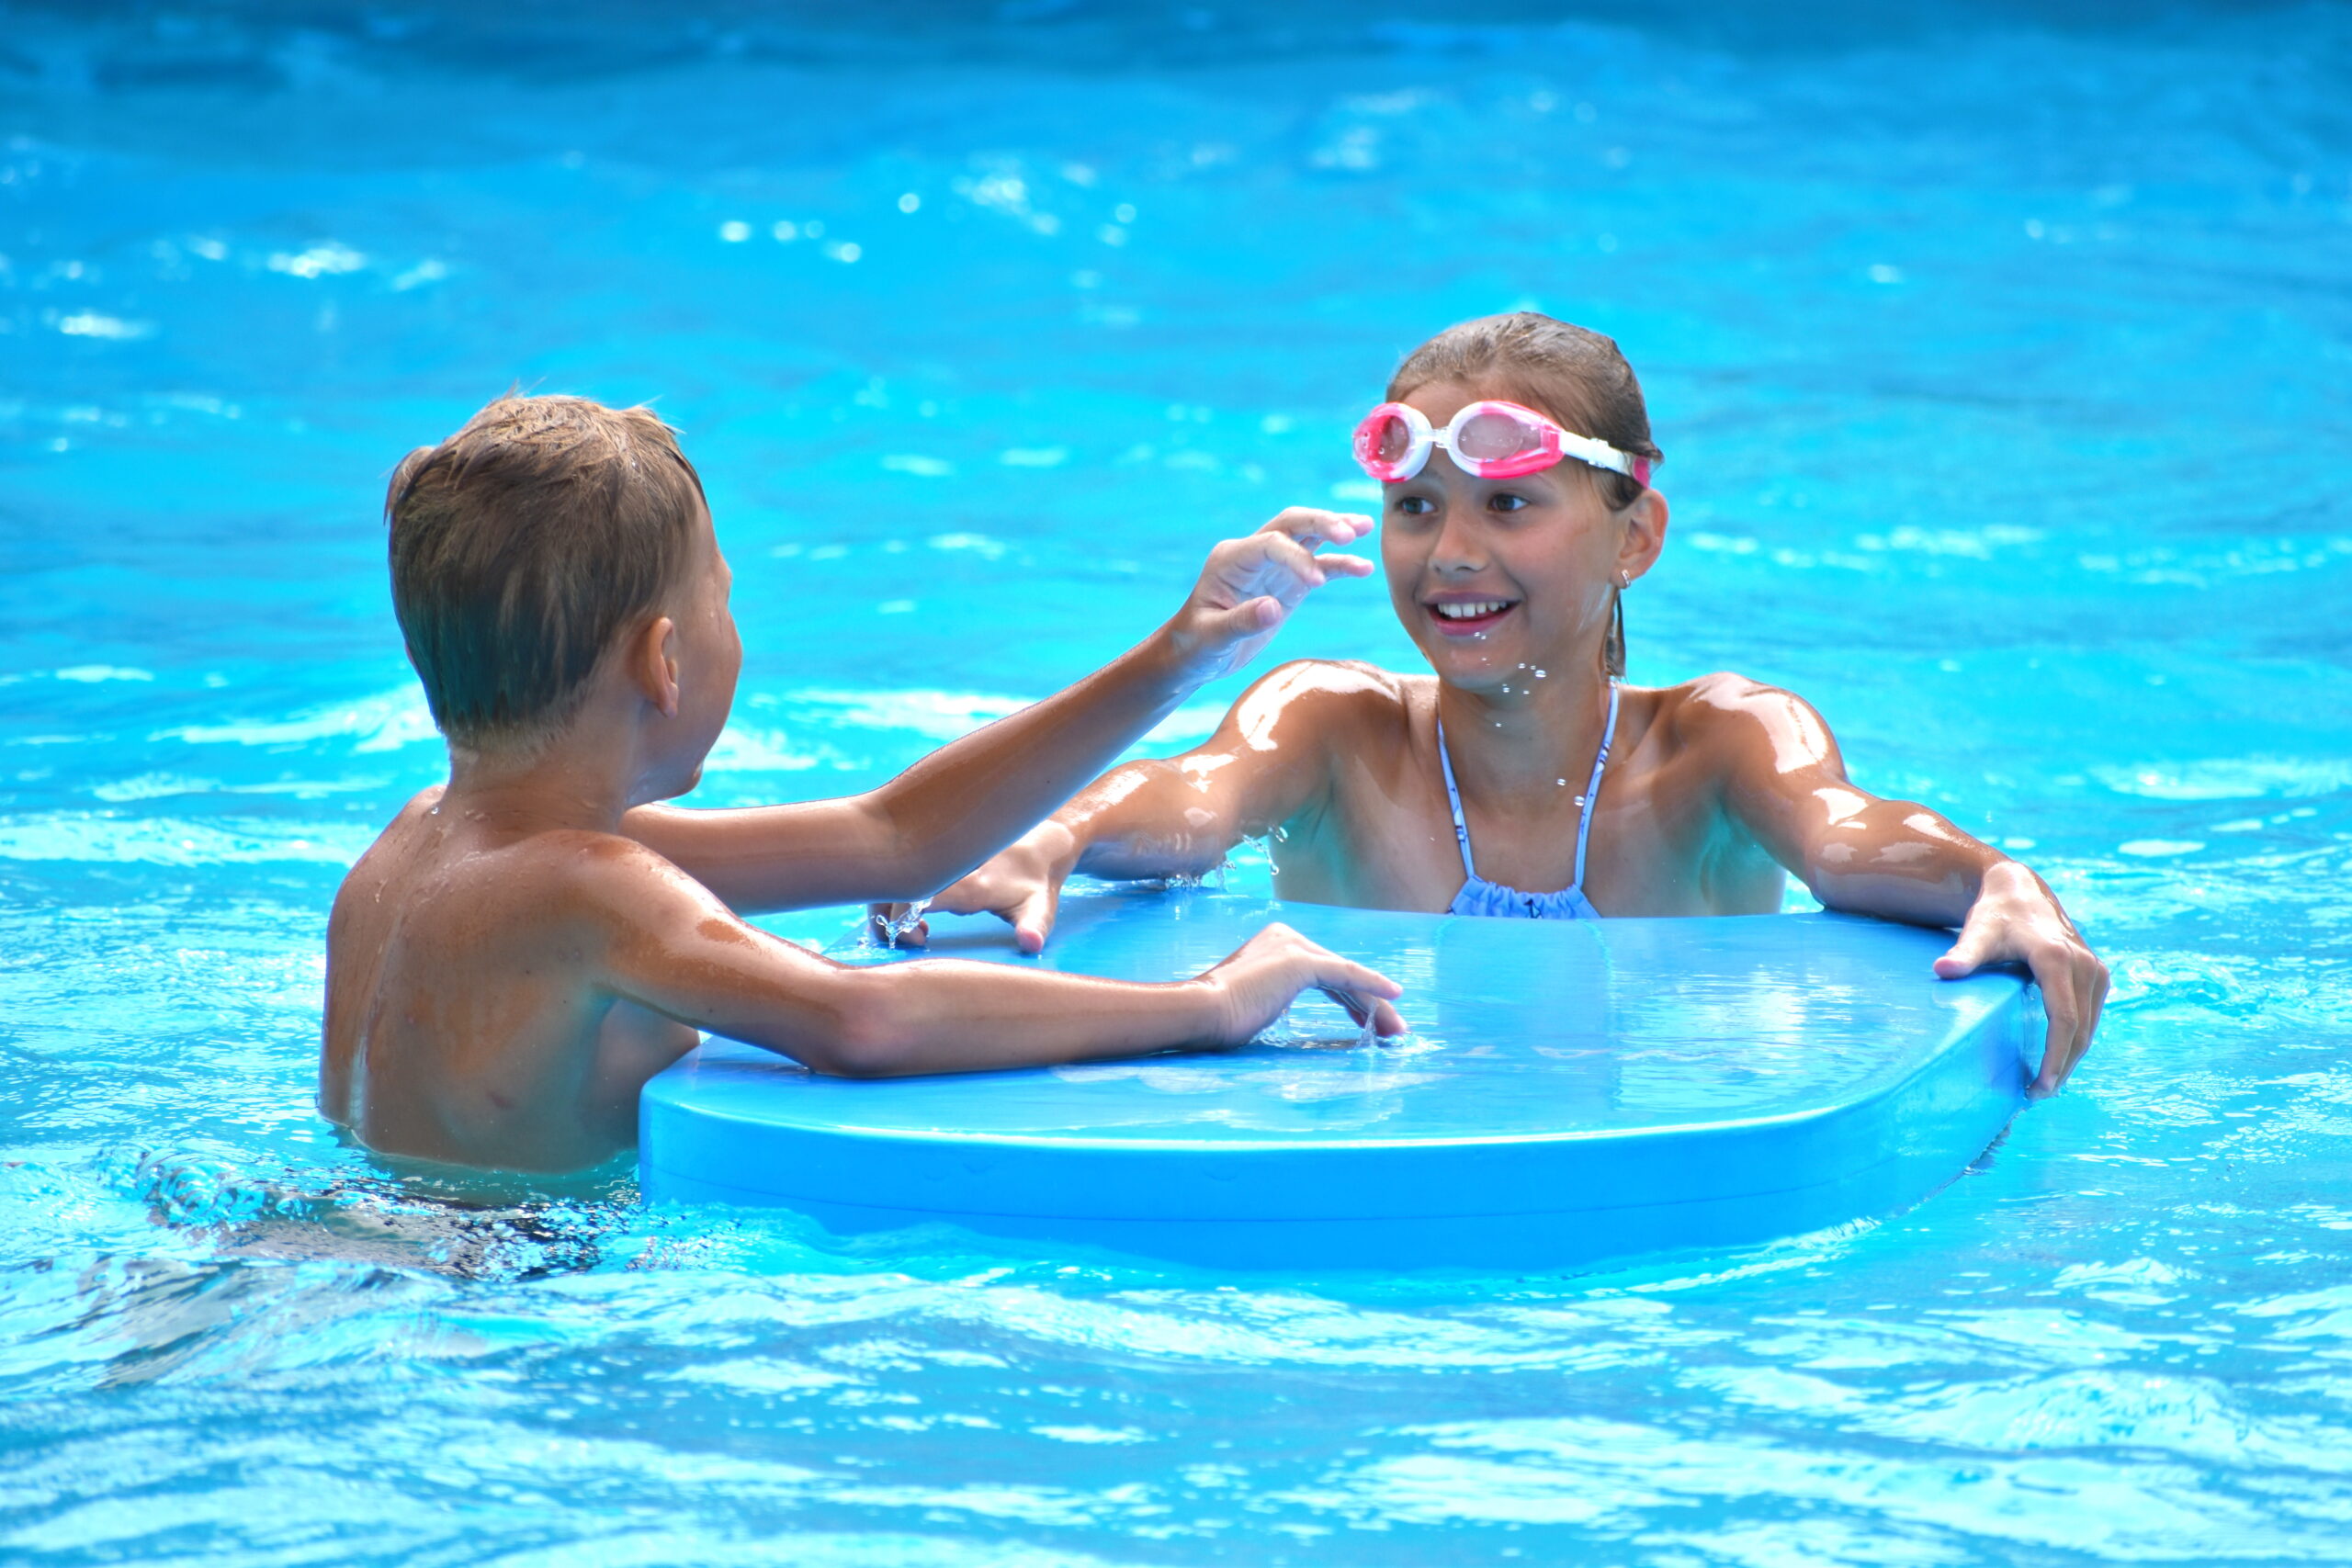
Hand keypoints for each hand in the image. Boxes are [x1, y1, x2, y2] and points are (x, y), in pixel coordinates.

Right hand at [867, 826, 1069, 954]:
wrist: (1042, 840)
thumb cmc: (1038, 881)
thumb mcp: (1041, 907)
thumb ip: (1034, 927)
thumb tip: (1031, 944)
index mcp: (969, 883)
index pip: (915, 897)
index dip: (901, 921)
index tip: (919, 938)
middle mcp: (946, 866)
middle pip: (891, 887)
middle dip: (885, 917)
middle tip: (915, 938)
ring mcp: (937, 857)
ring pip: (891, 877)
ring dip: (890, 905)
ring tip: (918, 927)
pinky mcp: (933, 854)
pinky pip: (899, 871)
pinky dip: (896, 893)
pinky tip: (920, 911)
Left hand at [1161, 508, 1376, 683]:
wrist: (1194, 655)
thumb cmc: (1195, 645)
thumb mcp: (1212, 638)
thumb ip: (1241, 622)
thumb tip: (1273, 609)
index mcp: (1231, 559)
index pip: (1271, 544)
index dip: (1296, 558)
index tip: (1316, 583)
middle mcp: (1253, 555)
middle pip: (1291, 524)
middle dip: (1321, 522)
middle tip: (1351, 532)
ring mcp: (1273, 567)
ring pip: (1307, 537)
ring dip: (1336, 530)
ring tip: (1367, 527)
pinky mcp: (1288, 584)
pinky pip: (1318, 566)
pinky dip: (1339, 565)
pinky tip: (1364, 568)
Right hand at [1198, 922, 1405, 1045]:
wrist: (1200, 1012)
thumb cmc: (1217, 1018)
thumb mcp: (1253, 1002)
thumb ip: (1271, 996)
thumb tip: (1275, 1007)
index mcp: (1274, 946)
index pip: (1325, 974)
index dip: (1352, 1000)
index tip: (1370, 1025)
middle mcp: (1287, 938)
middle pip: (1340, 975)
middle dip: (1369, 1004)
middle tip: (1393, 1030)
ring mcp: (1294, 947)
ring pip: (1347, 978)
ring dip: (1376, 1005)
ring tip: (1396, 1030)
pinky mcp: (1301, 961)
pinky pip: (1346, 974)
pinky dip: (1372, 986)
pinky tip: (1395, 996)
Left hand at [1932, 860, 2107, 1097]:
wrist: (2021, 892)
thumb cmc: (1996, 915)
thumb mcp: (1978, 932)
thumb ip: (1963, 953)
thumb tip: (1942, 970)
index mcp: (2057, 959)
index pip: (2063, 1019)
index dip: (2055, 1057)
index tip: (2041, 1085)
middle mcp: (2084, 965)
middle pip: (2079, 1030)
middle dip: (2061, 1067)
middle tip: (2036, 1095)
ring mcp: (2095, 971)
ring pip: (2089, 1028)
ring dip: (2070, 1059)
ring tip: (2044, 1086)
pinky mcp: (2097, 976)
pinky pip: (2089, 1017)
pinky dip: (2076, 1042)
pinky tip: (2056, 1061)